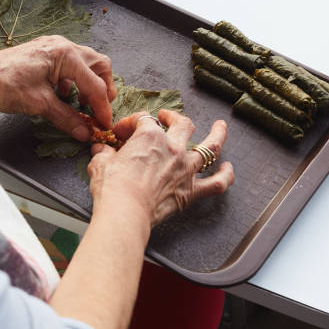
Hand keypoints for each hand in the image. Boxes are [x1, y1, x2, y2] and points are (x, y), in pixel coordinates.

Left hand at [0, 35, 114, 140]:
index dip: (102, 108)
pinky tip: (64, 95)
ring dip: (89, 84)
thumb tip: (84, 130)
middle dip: (102, 89)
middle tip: (100, 110)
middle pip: (99, 66)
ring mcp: (54, 48)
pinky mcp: (46, 54)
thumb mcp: (40, 104)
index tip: (104, 123)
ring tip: (82, 105)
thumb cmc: (4, 83)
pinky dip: (74, 81)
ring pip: (86, 64)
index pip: (95, 85)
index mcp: (65, 55)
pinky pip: (70, 65)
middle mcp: (63, 46)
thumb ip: (67, 118)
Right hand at [87, 110, 233, 226]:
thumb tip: (100, 150)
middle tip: (167, 117)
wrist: (125, 211)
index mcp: (150, 136)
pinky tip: (228, 168)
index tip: (120, 133)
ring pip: (210, 146)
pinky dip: (225, 175)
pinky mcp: (191, 191)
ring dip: (217, 135)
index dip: (130, 123)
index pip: (143, 120)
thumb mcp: (100, 164)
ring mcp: (186, 169)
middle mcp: (173, 148)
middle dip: (174, 118)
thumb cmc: (112, 187)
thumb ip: (103, 154)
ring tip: (220, 127)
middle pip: (182, 124)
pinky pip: (217, 183)